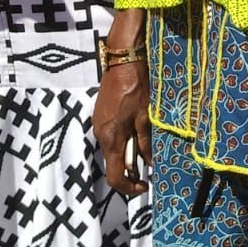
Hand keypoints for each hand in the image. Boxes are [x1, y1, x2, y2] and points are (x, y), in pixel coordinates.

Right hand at [94, 14, 150, 196]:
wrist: (123, 60)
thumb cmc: (136, 87)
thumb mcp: (145, 117)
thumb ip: (145, 143)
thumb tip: (148, 164)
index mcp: (110, 138)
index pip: (115, 176)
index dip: (129, 186)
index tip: (145, 185)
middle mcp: (100, 134)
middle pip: (112, 164)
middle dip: (130, 170)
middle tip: (149, 168)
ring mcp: (98, 124)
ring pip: (111, 150)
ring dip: (127, 155)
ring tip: (145, 149)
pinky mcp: (100, 115)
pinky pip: (110, 136)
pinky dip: (122, 142)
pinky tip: (136, 133)